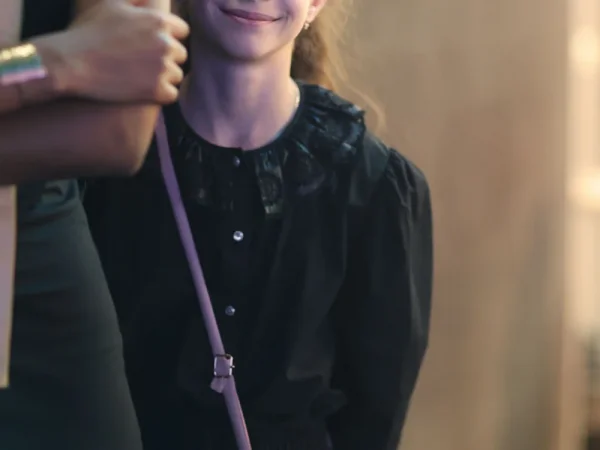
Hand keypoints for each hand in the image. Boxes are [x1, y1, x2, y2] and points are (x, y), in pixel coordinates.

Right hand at [34, 0, 189, 103]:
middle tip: (143, 62)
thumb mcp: (112, 3)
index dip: (169, 37)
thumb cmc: (88, 31)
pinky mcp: (156, 91)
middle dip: (166, 58)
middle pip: (180, 54)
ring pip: (176, 75)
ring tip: (140, 76)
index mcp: (159, 21)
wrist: (71, 62)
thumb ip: (137, 0)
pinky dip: (160, 95)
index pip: (182, 31)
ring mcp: (162, 68)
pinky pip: (171, 94)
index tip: (153, 44)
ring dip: (163, 77)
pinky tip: (143, 91)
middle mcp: (165, 44)